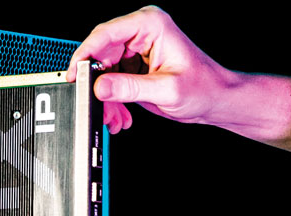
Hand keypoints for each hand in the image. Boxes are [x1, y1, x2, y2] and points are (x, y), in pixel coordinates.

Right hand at [66, 6, 251, 134]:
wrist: (215, 100)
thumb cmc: (203, 88)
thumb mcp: (166, 89)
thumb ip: (130, 88)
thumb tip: (100, 86)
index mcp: (150, 24)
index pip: (105, 34)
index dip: (85, 55)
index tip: (75, 74)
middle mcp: (141, 32)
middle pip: (100, 53)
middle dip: (97, 84)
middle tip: (97, 105)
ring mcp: (136, 47)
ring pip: (102, 70)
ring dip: (105, 96)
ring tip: (115, 116)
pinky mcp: (133, 64)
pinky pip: (110, 79)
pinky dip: (112, 99)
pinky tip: (120, 113)